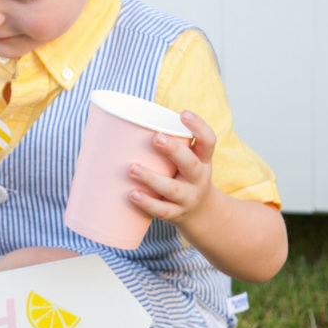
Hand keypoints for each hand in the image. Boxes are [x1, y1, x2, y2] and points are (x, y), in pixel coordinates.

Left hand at [127, 110, 219, 225]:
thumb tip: (119, 122)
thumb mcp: (185, 159)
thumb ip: (164, 144)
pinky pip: (162, 210)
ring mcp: (188, 198)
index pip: (208, 141)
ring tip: (132, 169)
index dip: (198, 126)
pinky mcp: (176, 214)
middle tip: (155, 137)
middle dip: (173, 150)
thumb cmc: (182, 175)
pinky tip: (132, 195)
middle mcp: (198, 178)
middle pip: (190, 163)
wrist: (200, 213)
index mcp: (202, 159)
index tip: (183, 113)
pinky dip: (147, 203)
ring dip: (151, 178)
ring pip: (172, 188)